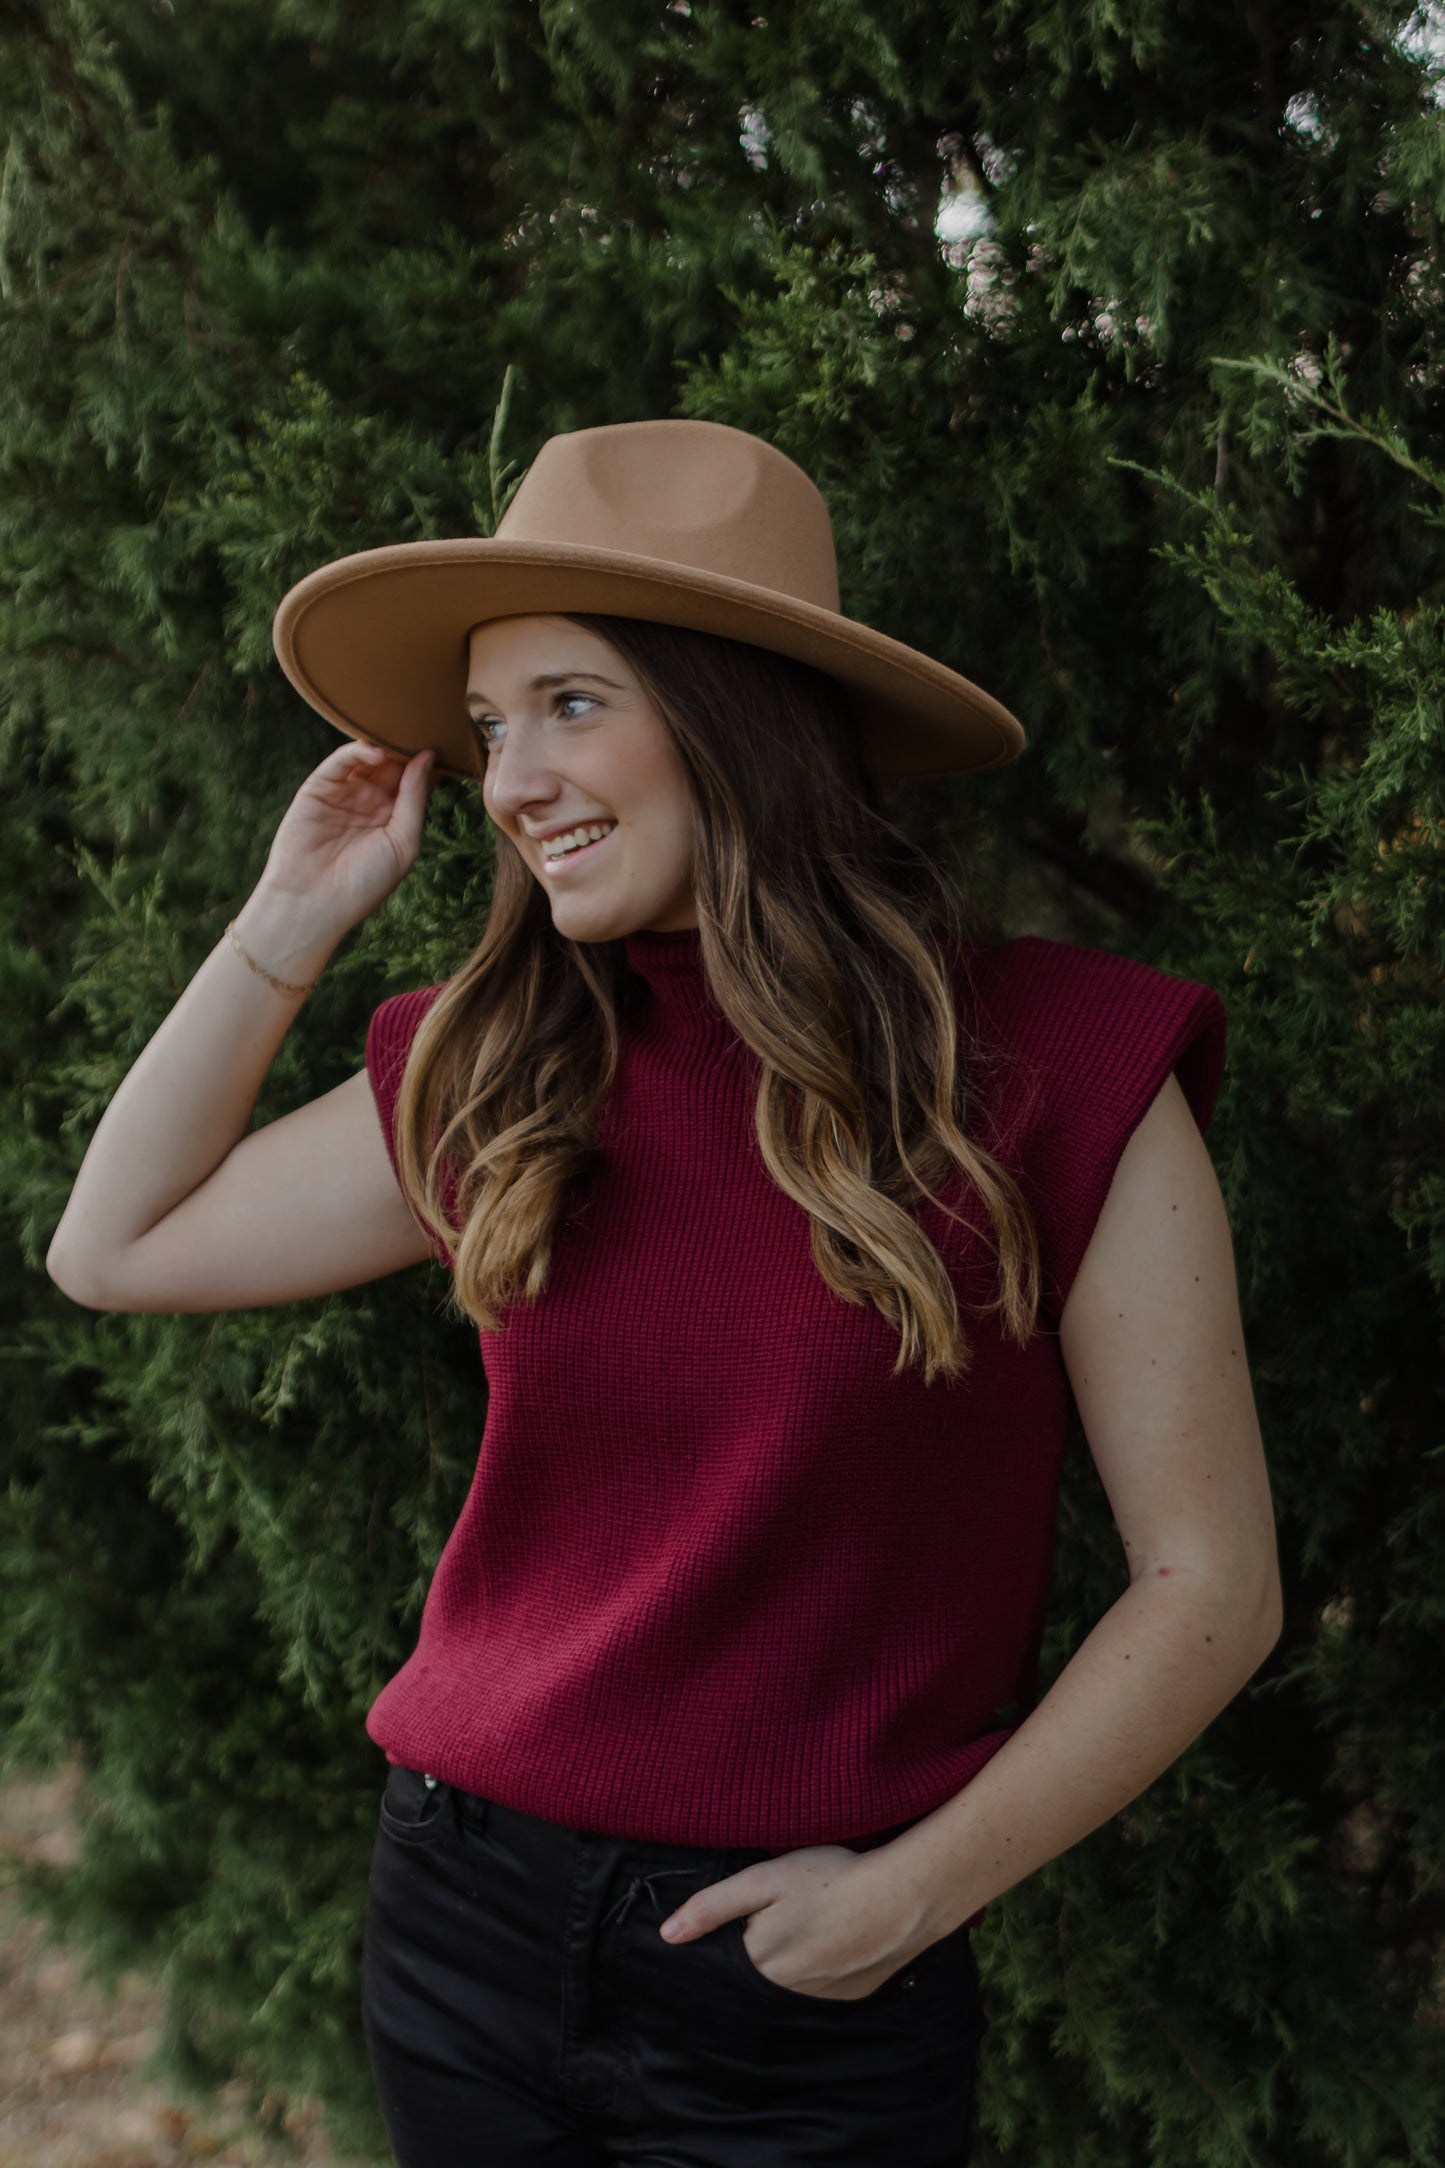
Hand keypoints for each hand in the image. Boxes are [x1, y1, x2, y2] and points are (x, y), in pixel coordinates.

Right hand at [257, 740, 438, 937]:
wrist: (314, 903)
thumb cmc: (365, 883)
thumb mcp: (404, 842)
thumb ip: (415, 798)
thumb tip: (428, 756)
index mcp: (396, 817)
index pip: (417, 780)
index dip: (430, 762)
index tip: (448, 741)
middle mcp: (371, 802)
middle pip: (396, 763)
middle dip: (410, 745)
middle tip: (427, 725)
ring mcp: (345, 793)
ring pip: (370, 757)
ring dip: (387, 743)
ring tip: (404, 732)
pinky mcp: (319, 788)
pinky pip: (341, 762)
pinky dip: (358, 751)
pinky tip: (376, 750)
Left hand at [657, 1844, 926, 2002]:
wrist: (904, 1898)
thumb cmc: (830, 1879)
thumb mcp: (764, 1879)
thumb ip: (713, 1906)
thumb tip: (668, 1935)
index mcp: (757, 1963)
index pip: (725, 1959)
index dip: (732, 1934)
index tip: (750, 1913)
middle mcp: (784, 1992)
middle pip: (757, 1972)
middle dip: (763, 1946)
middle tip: (790, 1910)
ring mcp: (820, 2000)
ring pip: (789, 1982)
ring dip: (793, 1957)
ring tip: (814, 1920)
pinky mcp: (850, 1998)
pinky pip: (821, 1987)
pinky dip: (822, 1966)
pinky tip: (836, 1937)